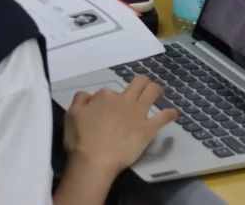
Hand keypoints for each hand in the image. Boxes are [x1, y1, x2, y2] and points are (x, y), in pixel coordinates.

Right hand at [63, 75, 177, 181]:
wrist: (94, 161)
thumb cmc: (80, 140)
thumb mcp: (71, 114)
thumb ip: (80, 100)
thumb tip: (89, 96)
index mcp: (105, 96)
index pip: (110, 91)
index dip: (108, 99)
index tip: (107, 110)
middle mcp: (124, 100)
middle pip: (138, 82)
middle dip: (142, 82)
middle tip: (142, 88)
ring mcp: (138, 114)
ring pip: (153, 92)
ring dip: (157, 90)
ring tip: (158, 93)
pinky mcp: (148, 129)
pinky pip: (163, 117)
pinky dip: (170, 114)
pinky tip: (173, 113)